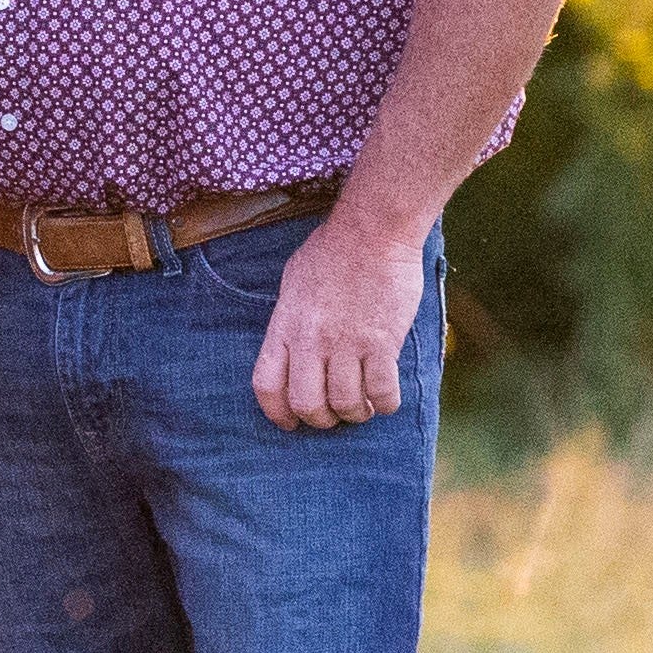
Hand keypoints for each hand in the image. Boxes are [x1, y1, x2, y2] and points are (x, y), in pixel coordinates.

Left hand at [250, 218, 430, 428]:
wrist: (372, 230)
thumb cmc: (332, 250)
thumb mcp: (293, 282)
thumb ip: (290, 319)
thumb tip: (292, 347)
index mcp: (285, 326)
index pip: (267, 385)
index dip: (276, 413)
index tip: (289, 422)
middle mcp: (311, 340)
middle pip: (307, 404)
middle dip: (321, 419)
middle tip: (334, 414)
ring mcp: (346, 343)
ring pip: (346, 403)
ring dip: (355, 413)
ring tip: (362, 406)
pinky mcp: (382, 342)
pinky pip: (381, 391)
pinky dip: (384, 404)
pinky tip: (386, 398)